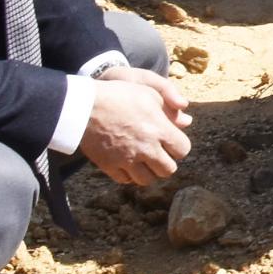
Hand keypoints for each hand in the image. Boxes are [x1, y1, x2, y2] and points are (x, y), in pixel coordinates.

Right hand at [79, 70, 193, 184]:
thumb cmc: (119, 95)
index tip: (171, 141)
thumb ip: (170, 109)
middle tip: (158, 153)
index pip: (183, 150)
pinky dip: (129, 175)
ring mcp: (127, 160)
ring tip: (144, 160)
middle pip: (168, 169)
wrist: (85, 105)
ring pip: (147, 180)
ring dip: (148, 171)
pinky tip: (127, 164)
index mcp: (159, 130)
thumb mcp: (149, 93)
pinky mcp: (109, 166)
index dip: (178, 146)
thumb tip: (187, 121)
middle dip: (166, 162)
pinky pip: (125, 180)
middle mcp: (146, 149)